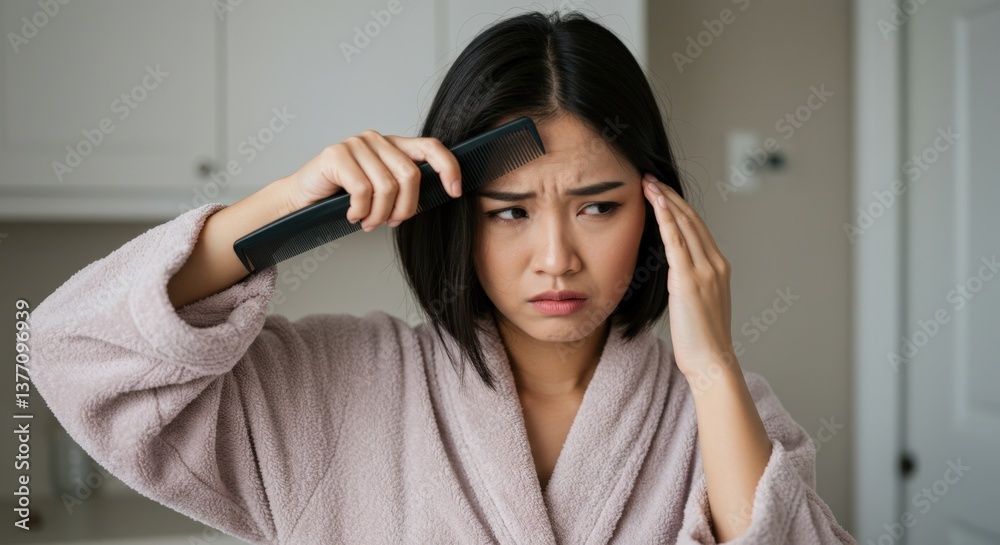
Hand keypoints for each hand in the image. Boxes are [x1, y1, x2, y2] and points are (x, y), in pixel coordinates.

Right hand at [281, 131, 462, 231]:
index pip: (431, 147)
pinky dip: (360, 212)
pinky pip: (363, 191)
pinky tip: (352, 215)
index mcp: (394, 145)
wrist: (303, 199)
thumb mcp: (382, 191)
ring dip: (379, 215)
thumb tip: (439, 195)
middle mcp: (377, 139)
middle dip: (406, 208)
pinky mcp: (337, 154)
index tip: (455, 192)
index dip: (448, 168)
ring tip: (369, 223)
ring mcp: (356, 144)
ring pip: (387, 187)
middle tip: (391, 222)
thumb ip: (405, 187)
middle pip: (411, 175)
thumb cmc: (345, 198)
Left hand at [641, 173, 736, 378]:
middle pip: (692, 220)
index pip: (697, 228)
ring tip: (647, 183)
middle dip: (670, 196)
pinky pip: (677, 242)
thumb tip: (676, 274)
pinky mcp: (690, 280)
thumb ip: (690, 284)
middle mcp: (716, 264)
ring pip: (685, 225)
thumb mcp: (698, 304)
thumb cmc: (701, 340)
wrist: (712, 362)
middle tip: (651, 178)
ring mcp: (705, 271)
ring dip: (665, 201)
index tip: (662, 192)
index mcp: (719, 268)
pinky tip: (656, 204)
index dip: (679, 207)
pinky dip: (667, 219)